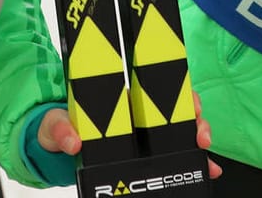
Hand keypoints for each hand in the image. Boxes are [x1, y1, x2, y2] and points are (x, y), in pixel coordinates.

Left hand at [37, 91, 221, 178]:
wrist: (56, 146)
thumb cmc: (59, 128)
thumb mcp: (54, 126)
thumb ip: (61, 130)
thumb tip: (74, 142)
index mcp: (124, 101)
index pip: (161, 91)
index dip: (182, 98)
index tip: (191, 110)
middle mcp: (140, 115)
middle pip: (180, 112)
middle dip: (197, 122)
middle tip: (202, 138)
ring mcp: (144, 136)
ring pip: (181, 134)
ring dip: (198, 144)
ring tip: (207, 161)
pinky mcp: (143, 155)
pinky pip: (173, 157)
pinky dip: (192, 163)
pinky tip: (206, 170)